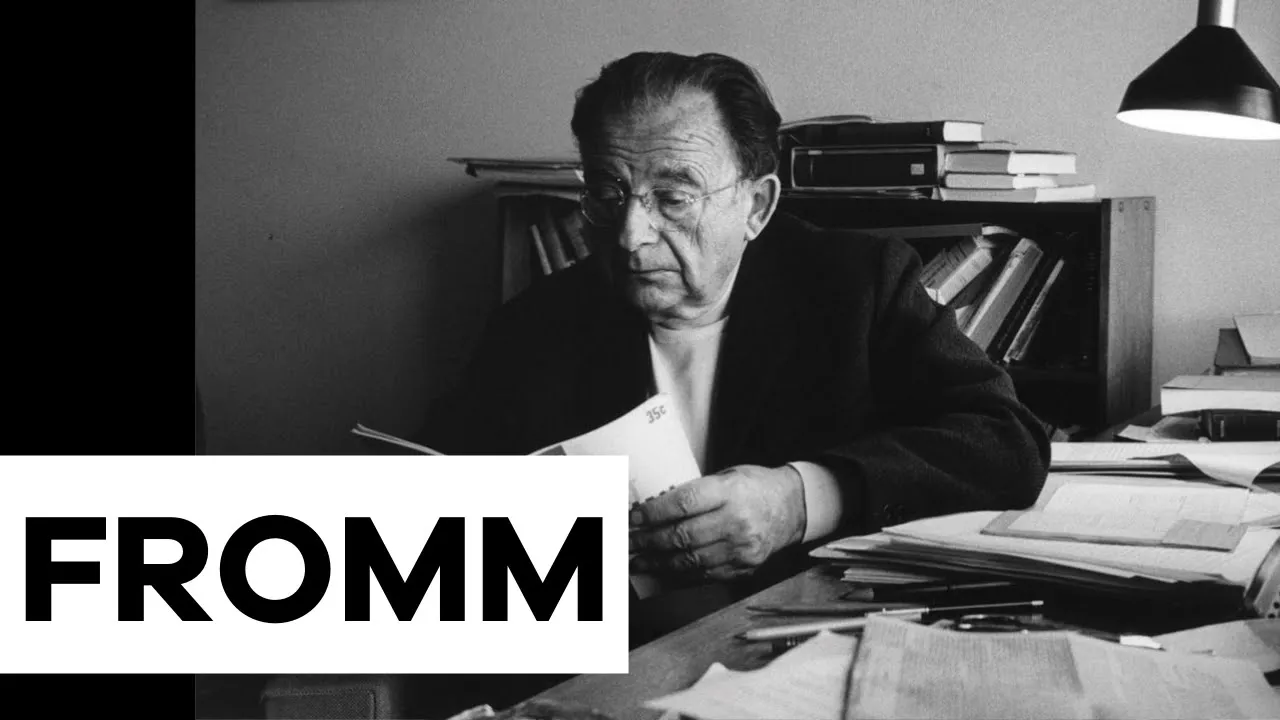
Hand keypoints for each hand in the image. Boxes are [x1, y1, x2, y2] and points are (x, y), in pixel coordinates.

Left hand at [628, 464, 806, 580]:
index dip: (654, 513)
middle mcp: (737, 522)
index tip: (633, 518)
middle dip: (648, 541)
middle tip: (628, 543)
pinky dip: (679, 574)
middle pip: (683, 536)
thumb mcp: (726, 477)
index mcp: (731, 492)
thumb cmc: (755, 488)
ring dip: (658, 563)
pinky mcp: (744, 568)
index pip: (684, 504)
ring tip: (637, 561)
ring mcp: (742, 549)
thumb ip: (695, 492)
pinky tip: (663, 570)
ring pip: (690, 560)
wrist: (793, 508)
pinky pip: (704, 574)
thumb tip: (654, 509)